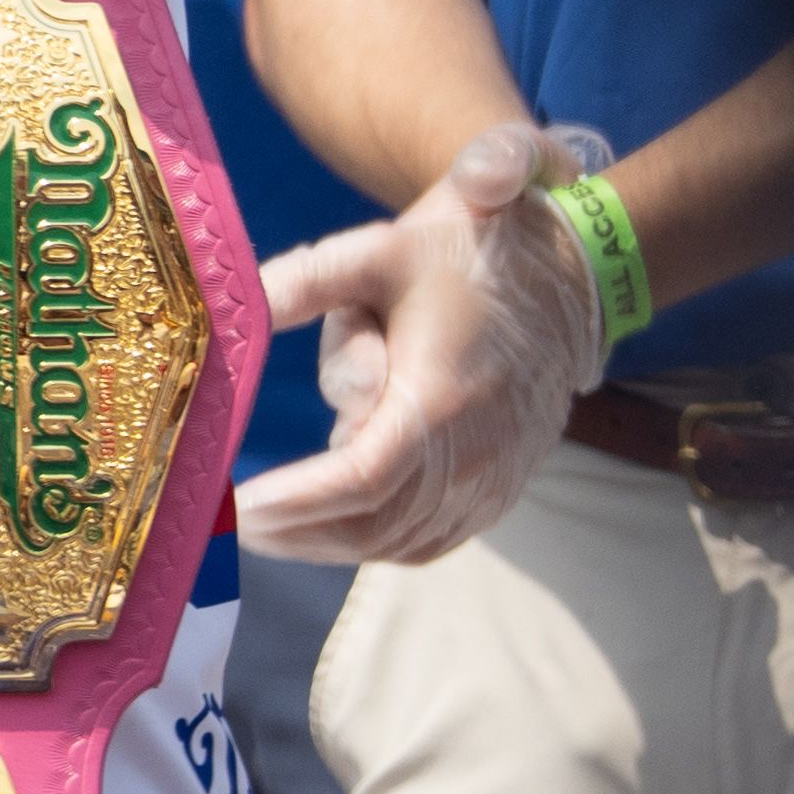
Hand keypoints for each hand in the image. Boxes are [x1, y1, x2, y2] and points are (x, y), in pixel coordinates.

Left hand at [232, 121, 609, 567]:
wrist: (562, 283)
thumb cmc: (462, 259)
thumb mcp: (377, 249)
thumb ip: (305, 279)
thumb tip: (236, 305)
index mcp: (438, 398)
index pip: (362, 478)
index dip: (297, 501)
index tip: (239, 506)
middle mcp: (472, 455)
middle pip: (371, 524)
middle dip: (295, 531)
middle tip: (231, 522)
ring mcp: (491, 482)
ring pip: (397, 542)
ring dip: (327, 543)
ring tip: (265, 530)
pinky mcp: (498, 492)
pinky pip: (428, 540)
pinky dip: (373, 543)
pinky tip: (325, 533)